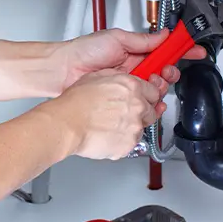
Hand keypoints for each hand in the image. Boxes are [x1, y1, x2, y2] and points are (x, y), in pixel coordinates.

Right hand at [38, 69, 162, 159]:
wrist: (67, 124)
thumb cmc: (76, 102)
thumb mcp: (97, 76)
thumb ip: (118, 78)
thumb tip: (124, 80)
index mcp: (132, 87)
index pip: (155, 91)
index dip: (148, 96)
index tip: (144, 99)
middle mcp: (138, 106)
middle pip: (152, 111)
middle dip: (141, 113)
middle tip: (123, 114)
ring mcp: (135, 127)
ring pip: (141, 128)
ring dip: (130, 127)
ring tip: (109, 125)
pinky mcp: (129, 145)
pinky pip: (130, 143)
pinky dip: (121, 141)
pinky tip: (107, 134)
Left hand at [54, 28, 204, 100]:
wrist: (64, 71)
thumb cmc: (84, 51)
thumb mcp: (117, 38)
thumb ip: (143, 40)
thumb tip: (164, 34)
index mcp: (136, 51)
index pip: (164, 50)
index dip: (181, 50)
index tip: (195, 49)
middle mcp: (135, 67)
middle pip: (165, 71)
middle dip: (170, 72)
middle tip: (165, 72)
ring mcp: (130, 83)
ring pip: (157, 88)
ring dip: (159, 86)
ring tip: (150, 83)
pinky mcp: (124, 98)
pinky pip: (144, 102)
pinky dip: (151, 102)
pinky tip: (150, 100)